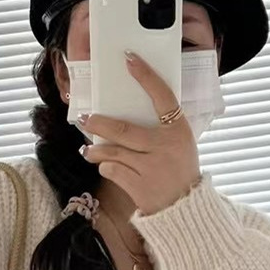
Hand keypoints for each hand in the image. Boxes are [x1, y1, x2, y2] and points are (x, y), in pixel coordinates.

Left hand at [78, 51, 202, 215]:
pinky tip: (106, 169)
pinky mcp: (139, 186)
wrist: (185, 211)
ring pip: (113, 152)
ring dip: (95, 151)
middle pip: (123, 129)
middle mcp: (164, 147)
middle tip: (84, 119)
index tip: (130, 59)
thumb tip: (126, 114)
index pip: (163, 96)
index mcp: (178, 131)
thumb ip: (160, 130)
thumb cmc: (179, 174)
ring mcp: (151, 167)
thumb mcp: (180, 146)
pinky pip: (112, 171)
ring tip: (87, 151)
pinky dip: (106, 169)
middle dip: (99, 124)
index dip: (146, 76)